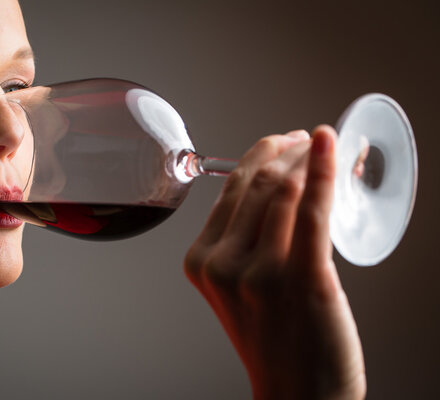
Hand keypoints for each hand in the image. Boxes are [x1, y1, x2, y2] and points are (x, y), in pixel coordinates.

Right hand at [185, 126, 365, 399]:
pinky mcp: (299, 277)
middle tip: (307, 139)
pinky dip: (322, 170)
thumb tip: (277, 189)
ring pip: (282, 191)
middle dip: (285, 150)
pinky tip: (329, 144)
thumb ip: (243, 243)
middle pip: (255, 184)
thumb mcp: (239, 288)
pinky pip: (310, 209)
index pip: (230, 190)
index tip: (283, 142)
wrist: (298, 392)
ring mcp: (258, 271)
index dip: (259, 155)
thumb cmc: (275, 340)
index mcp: (202, 261)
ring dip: (307, 157)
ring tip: (324, 146)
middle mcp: (222, 263)